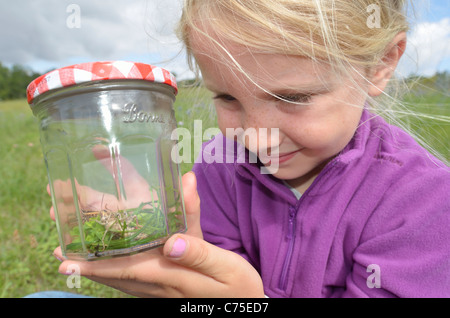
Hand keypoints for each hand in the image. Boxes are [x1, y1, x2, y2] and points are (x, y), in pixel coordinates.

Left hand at [52, 172, 263, 297]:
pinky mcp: (164, 293)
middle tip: (58, 253)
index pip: (128, 269)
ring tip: (70, 259)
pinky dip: (112, 274)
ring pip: (121, 283)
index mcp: (174, 276)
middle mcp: (160, 287)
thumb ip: (200, 251)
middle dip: (86, 266)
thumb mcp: (226, 266)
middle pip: (116, 277)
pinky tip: (105, 266)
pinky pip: (131, 284)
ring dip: (94, 271)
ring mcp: (161, 293)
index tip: (67, 260)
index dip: (97, 264)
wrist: (246, 306)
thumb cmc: (238, 285)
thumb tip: (171, 240)